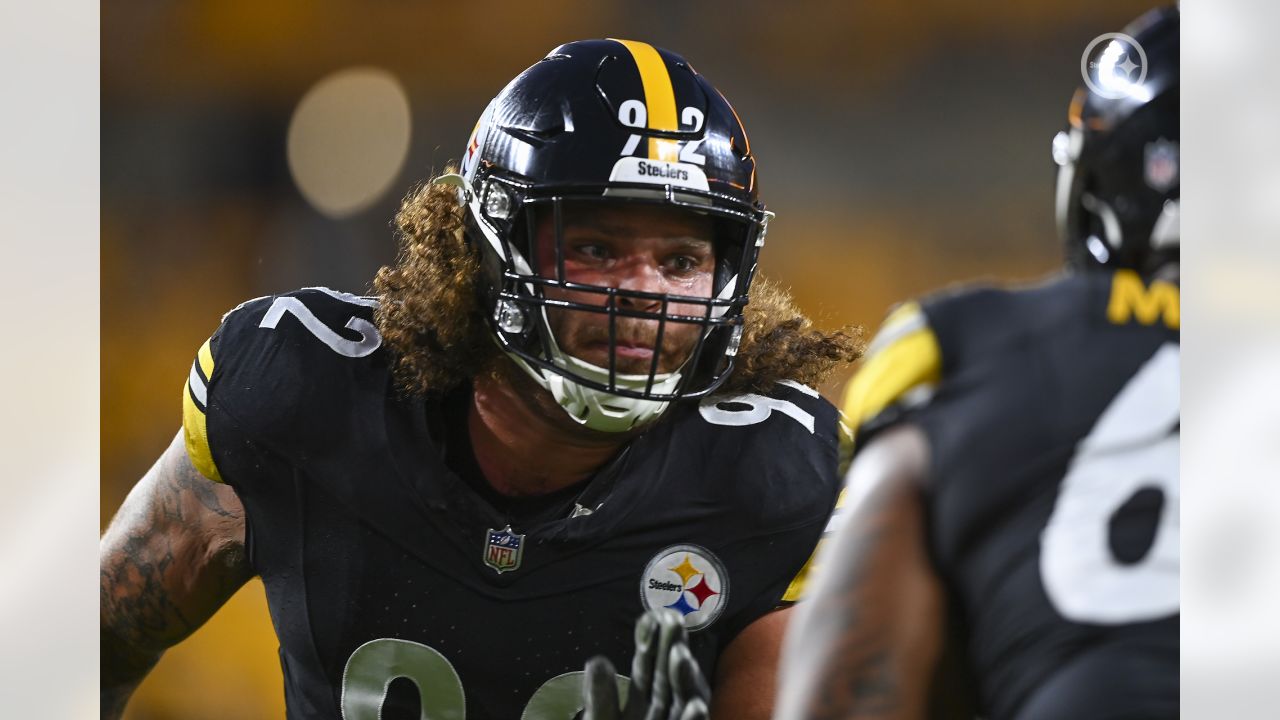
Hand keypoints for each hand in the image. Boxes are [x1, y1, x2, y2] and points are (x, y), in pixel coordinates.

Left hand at [581, 609, 710, 719]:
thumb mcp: (600, 719)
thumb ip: (600, 696)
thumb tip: (597, 661)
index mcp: (640, 697)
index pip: (646, 663)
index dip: (649, 640)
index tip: (652, 615)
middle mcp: (661, 707)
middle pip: (667, 674)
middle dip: (671, 647)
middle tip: (673, 619)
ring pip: (681, 700)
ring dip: (684, 678)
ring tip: (681, 656)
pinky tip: (696, 706)